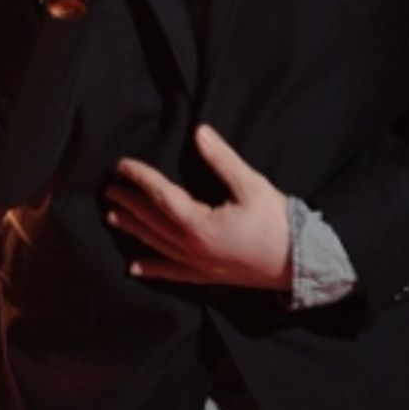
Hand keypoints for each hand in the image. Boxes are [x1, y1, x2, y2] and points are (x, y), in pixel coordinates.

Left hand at [105, 124, 291, 289]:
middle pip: (152, 221)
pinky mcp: (207, 276)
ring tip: (113, 217)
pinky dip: (153, 270)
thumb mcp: (252, 185)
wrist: (299, 264)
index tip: (122, 165)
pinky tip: (135, 269)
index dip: (140, 178)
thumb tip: (200, 133)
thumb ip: (223, 160)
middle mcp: (193, 247)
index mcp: (200, 224)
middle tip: (109, 189)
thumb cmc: (278, 223)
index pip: (161, 196)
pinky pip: (173, 273)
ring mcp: (198, 265)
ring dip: (134, 230)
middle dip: (129, 203)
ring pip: (157, 245)